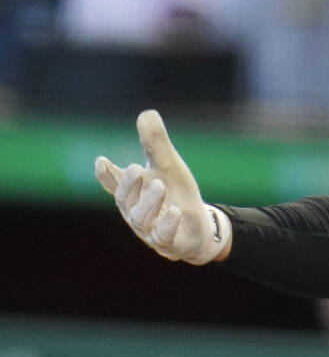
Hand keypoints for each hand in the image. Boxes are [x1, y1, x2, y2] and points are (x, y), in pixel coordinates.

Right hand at [94, 109, 230, 263]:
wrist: (199, 228)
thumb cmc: (177, 194)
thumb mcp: (169, 166)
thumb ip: (155, 144)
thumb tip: (147, 113)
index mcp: (132, 193)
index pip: (113, 183)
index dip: (106, 174)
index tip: (101, 161)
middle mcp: (136, 212)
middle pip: (125, 200)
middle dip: (128, 185)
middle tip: (137, 168)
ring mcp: (150, 230)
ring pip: (142, 219)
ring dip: (150, 201)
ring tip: (160, 184)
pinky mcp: (169, 243)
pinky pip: (163, 236)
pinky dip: (167, 224)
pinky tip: (176, 211)